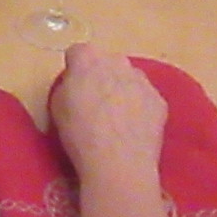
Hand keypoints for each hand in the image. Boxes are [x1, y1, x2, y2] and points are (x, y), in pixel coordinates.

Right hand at [50, 45, 167, 202]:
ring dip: (123, 92)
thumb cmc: (79, 134)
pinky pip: (146, 99)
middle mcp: (118, 61)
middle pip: (107, 63)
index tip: (74, 90)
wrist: (118, 163)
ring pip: (130, 79)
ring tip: (117, 122)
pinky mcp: (159, 101)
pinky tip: (133, 131)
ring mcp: (142, 80)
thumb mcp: (57, 105)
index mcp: (88, 57)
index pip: (78, 53)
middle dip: (101, 77)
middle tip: (95, 105)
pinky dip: (140, 110)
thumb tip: (78, 84)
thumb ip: (68, 84)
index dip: (75, 71)